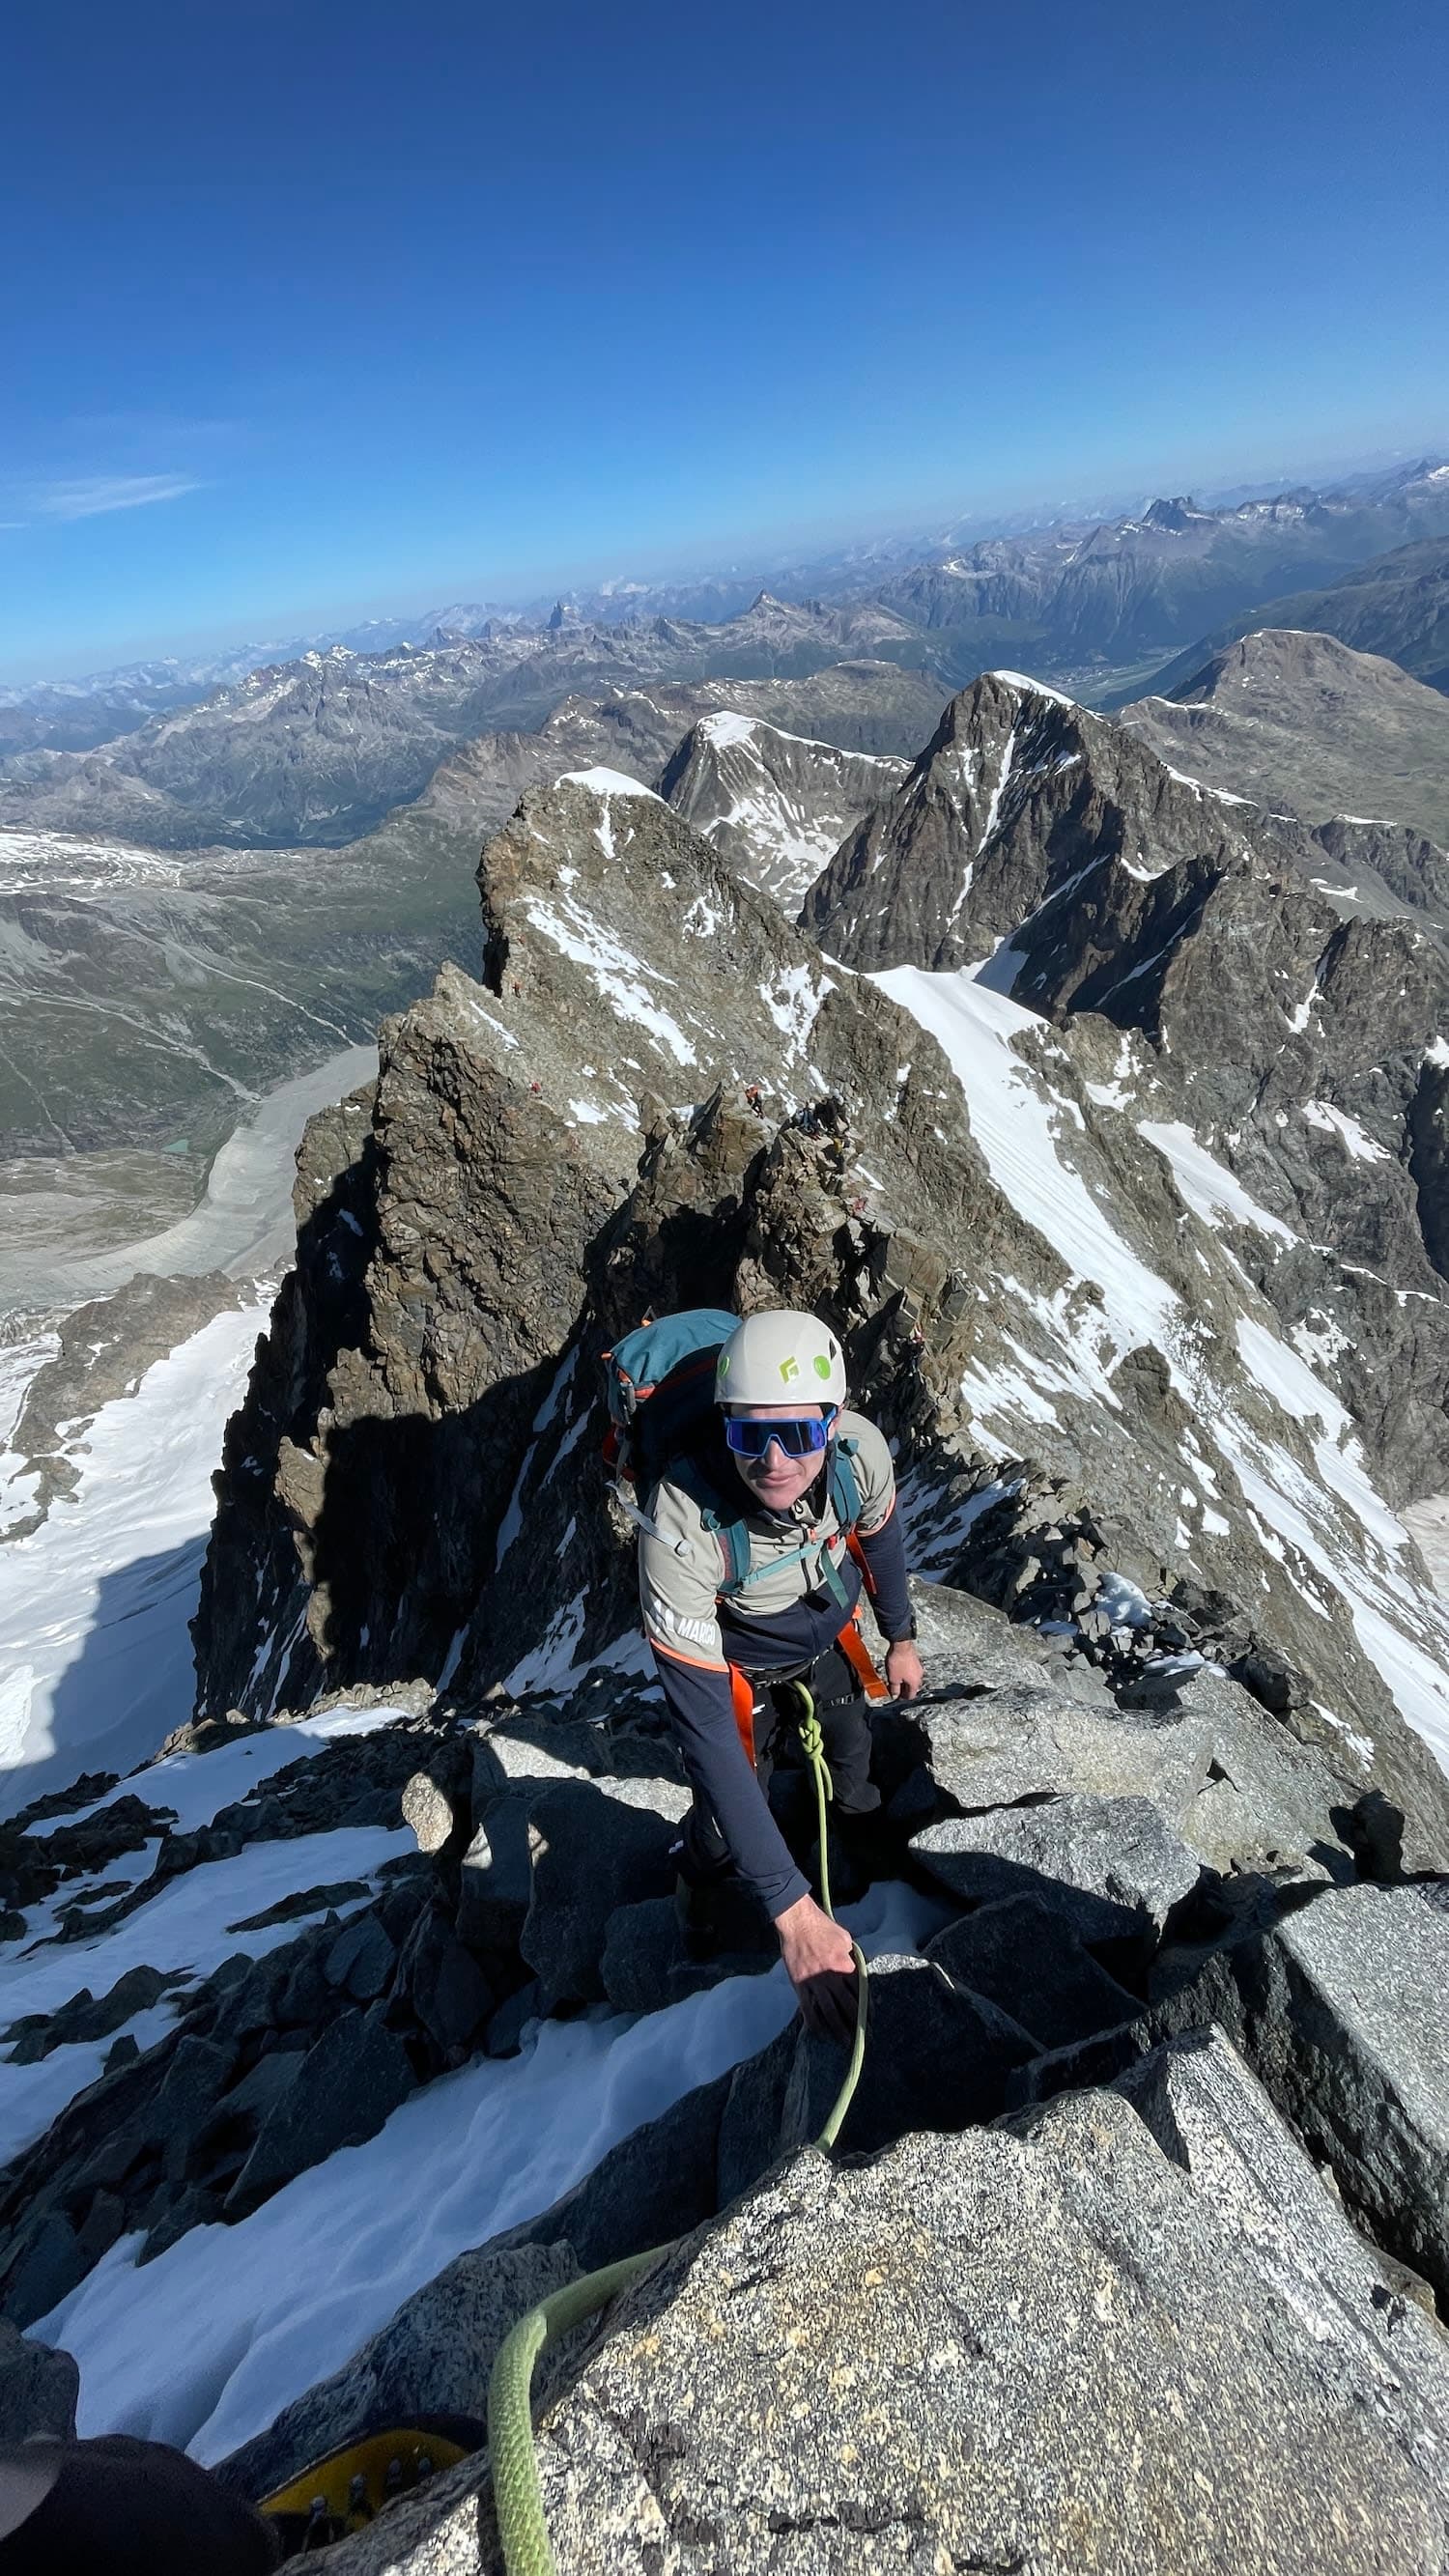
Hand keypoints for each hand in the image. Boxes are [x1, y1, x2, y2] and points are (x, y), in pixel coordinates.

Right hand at [775, 1893, 858, 2042]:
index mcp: (846, 1965)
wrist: (798, 1922)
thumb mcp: (845, 1938)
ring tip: (845, 2041)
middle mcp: (833, 1977)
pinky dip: (814, 2023)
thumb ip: (852, 1956)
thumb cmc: (823, 1926)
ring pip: (830, 2011)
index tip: (871, 2020)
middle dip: (857, 2023)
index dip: (867, 2008)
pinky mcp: (800, 1985)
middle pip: (848, 2005)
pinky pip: (808, 2009)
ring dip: (839, 2029)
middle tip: (863, 2036)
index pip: (860, 1992)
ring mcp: (815, 1983)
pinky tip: (820, 2033)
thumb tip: (857, 1967)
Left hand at [885, 1639, 923, 1701]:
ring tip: (894, 1679)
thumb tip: (895, 1696)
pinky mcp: (915, 1660)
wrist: (901, 1644)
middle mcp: (919, 1676)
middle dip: (903, 1689)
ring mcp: (918, 1667)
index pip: (911, 1695)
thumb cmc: (898, 1661)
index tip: (896, 1697)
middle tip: (894, 1689)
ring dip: (904, 1681)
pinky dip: (905, 1673)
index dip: (903, 1698)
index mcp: (915, 1683)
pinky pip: (911, 1671)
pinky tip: (898, 1671)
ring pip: (911, 1678)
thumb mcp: (893, 1678)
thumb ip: (894, 1689)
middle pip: (912, 1687)